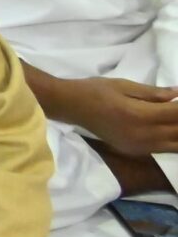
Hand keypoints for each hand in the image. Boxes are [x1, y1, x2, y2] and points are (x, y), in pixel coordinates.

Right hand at [56, 75, 177, 156]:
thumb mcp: (123, 85)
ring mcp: (140, 147)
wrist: (71, 107)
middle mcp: (143, 135)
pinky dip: (173, 141)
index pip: (174, 113)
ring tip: (174, 120)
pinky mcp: (136, 151)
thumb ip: (152, 92)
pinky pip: (164, 149)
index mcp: (139, 115)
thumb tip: (177, 93)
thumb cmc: (95, 90)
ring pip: (175, 146)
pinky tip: (171, 131)